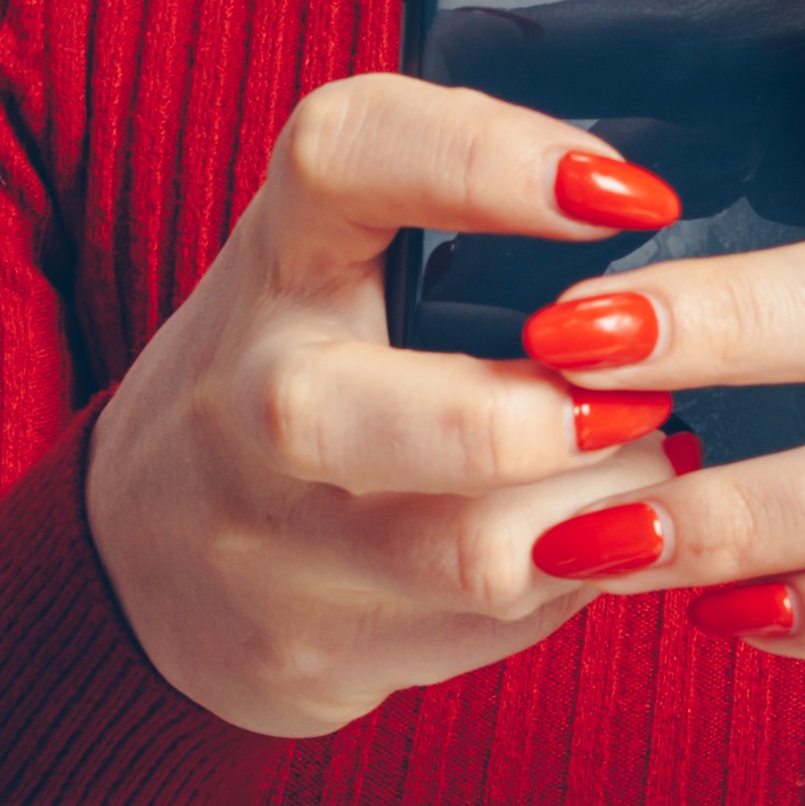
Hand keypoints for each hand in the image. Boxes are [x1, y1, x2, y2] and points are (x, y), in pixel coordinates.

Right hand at [83, 80, 717, 740]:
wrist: (149, 554)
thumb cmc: (303, 366)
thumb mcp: (338, 262)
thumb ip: (462, 220)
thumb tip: (655, 209)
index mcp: (278, 252)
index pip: (350, 157)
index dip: (492, 157)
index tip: (631, 194)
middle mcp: (252, 392)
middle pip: (376, 409)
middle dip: (542, 416)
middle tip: (643, 396)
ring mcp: (269, 538)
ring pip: (470, 549)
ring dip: (603, 509)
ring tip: (645, 464)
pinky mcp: (310, 648)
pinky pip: (488, 628)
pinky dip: (573, 581)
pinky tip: (592, 539)